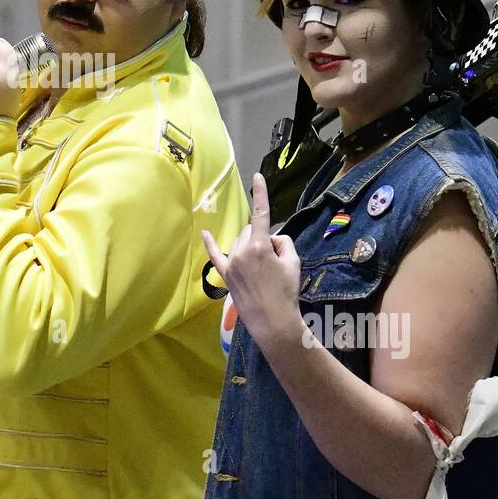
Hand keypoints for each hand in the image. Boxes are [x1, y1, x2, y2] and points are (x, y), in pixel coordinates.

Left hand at [202, 173, 304, 346]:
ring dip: (250, 246)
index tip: (257, 176)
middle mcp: (241, 251)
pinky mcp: (226, 276)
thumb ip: (284, 243)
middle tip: (275, 261)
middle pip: (251, 231)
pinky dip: (210, 244)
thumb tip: (274, 238)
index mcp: (260, 245)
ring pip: (239, 242)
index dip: (260, 193)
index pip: (261, 214)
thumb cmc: (287, 292)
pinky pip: (216, 256)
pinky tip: (204, 233)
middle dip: (262, 238)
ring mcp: (231, 263)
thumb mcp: (293, 263)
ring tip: (263, 270)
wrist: (274, 322)